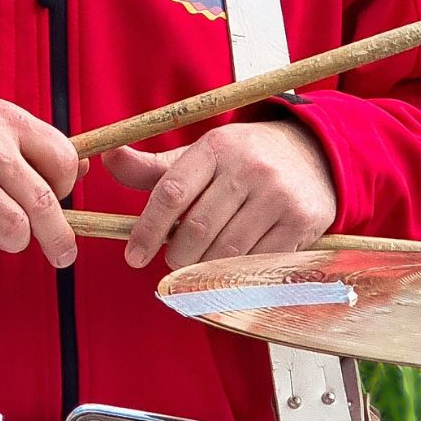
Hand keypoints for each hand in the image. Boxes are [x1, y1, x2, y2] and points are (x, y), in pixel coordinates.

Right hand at [0, 93, 81, 267]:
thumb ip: (32, 141)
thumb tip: (80, 168)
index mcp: (8, 121)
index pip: (63, 158)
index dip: (66, 184)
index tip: (58, 195)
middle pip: (44, 203)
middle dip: (59, 238)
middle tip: (63, 254)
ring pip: (15, 230)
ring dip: (11, 239)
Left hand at [103, 119, 336, 270]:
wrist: (314, 153)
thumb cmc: (244, 159)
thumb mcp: (201, 155)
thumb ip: (153, 168)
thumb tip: (107, 157)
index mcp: (216, 147)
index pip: (170, 192)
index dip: (147, 229)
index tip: (133, 256)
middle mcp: (248, 167)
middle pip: (196, 229)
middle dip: (177, 255)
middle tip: (174, 260)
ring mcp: (278, 195)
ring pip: (226, 250)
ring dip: (205, 267)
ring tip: (200, 263)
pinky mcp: (301, 221)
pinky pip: (259, 261)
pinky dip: (238, 272)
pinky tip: (230, 266)